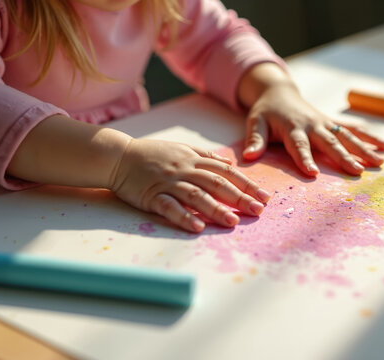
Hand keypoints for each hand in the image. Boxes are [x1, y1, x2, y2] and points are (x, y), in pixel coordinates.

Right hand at [110, 139, 270, 231]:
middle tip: (258, 210)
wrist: (119, 156)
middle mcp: (184, 169)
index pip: (226, 171)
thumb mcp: (181, 148)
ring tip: (233, 222)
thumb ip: (205, 156)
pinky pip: (169, 207)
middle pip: (216, 183)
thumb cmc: (151, 154)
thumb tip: (229, 164)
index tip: (264, 196)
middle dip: (239, 197)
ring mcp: (167, 182)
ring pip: (196, 195)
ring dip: (216, 209)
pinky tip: (197, 227)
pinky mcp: (151, 195)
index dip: (247, 184)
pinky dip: (184, 217)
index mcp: (193, 158)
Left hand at [239, 63, 383, 175]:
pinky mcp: (331, 122)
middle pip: (329, 142)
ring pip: (346, 136)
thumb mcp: (254, 122)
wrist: (279, 92)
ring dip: (364, 149)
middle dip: (343, 157)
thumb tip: (248, 157)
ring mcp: (324, 122)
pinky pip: (352, 129)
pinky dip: (370, 136)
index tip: (312, 174)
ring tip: (379, 163)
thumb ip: (254, 139)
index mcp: (292, 127)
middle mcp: (312, 124)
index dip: (305, 159)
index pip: (298, 145)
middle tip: (357, 171)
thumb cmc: (265, 112)